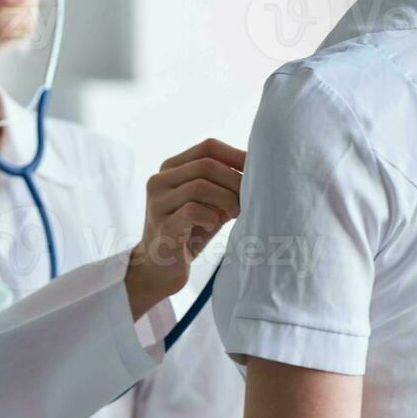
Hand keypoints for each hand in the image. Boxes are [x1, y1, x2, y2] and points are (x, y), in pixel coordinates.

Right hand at [125, 138, 245, 317]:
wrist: (159, 270)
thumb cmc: (189, 234)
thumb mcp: (208, 204)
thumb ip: (223, 185)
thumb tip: (258, 170)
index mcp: (171, 169)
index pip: (208, 147)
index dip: (237, 156)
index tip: (258, 172)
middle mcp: (159, 180)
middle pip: (206, 164)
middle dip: (234, 181)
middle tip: (247, 201)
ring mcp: (157, 202)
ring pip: (199, 186)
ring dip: (226, 200)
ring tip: (234, 214)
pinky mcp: (161, 225)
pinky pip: (192, 211)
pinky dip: (211, 216)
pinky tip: (215, 225)